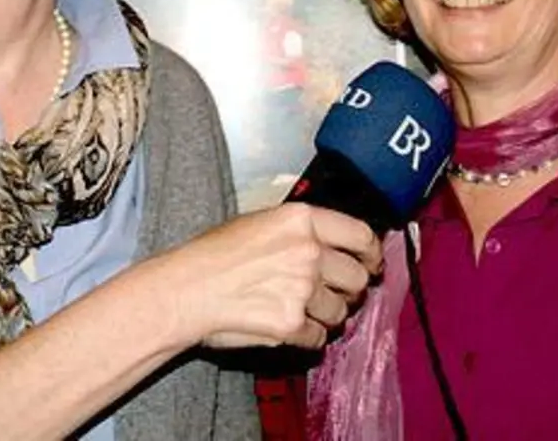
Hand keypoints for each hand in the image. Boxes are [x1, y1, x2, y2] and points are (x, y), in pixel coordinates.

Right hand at [155, 203, 381, 350]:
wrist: (184, 289)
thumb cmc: (213, 255)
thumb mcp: (261, 222)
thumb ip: (301, 231)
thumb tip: (334, 246)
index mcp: (302, 219)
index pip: (361, 235)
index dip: (372, 253)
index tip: (372, 263)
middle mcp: (309, 251)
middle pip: (357, 278)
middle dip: (349, 289)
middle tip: (332, 293)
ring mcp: (303, 289)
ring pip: (341, 312)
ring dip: (325, 315)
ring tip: (298, 310)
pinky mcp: (292, 324)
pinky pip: (318, 338)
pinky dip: (306, 337)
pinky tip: (285, 327)